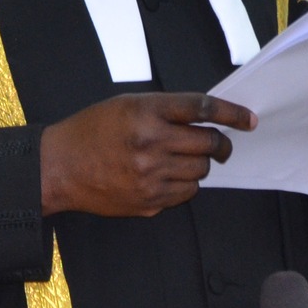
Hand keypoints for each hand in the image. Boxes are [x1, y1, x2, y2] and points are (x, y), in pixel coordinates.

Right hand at [41, 93, 254, 217]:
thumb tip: (206, 119)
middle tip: (220, 145)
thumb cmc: (91, 131)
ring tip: (179, 160)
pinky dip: (185, 184)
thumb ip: (165, 110)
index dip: (231, 114)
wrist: (59, 167)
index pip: (202, 109)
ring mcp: (151, 176)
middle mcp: (151, 143)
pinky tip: (166, 177)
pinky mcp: (149, 202)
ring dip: (199, 164)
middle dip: (221, 145)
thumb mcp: (126, 105)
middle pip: (209, 144)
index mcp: (145, 112)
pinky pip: (186, 194)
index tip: (249, 120)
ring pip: (201, 171)